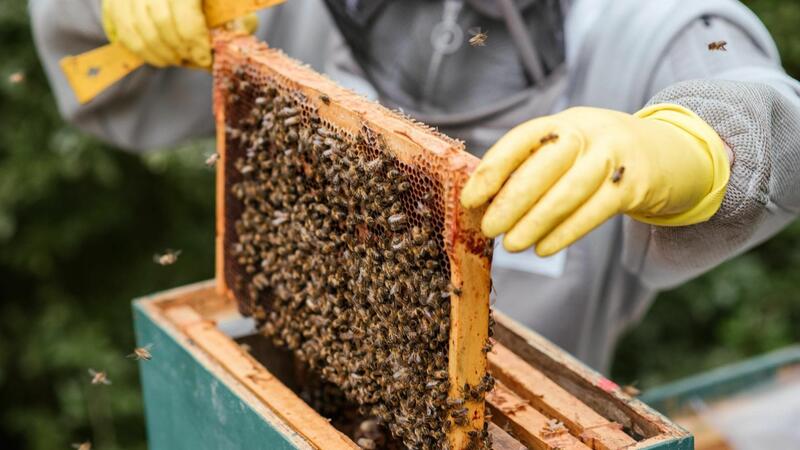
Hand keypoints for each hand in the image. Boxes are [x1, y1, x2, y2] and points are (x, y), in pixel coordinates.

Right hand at [101, 0, 258, 68]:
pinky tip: (161, 56)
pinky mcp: (115, 2)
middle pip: (161, 22)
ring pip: (140, 29)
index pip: (186, 13)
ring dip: (162, 54)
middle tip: (191, 59)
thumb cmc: (213, 3)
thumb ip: (237, 24)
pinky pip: (124, 33)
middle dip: (179, 49)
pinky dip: (144, 52)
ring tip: (178, 58)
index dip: (196, 41)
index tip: (205, 57)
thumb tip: (230, 48)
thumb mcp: (230, 7)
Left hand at [460, 105, 729, 256]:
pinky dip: (566, 231)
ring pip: (571, 190)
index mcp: (563, 122)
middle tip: (489, 228)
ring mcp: (615, 155)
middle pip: (547, 164)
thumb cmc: (596, 158)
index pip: (522, 140)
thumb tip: (484, 203)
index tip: (470, 199)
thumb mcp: (568, 149)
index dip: (493, 169)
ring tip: (511, 244)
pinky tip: (543, 248)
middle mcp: (589, 131)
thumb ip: (532, 168)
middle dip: (513, 199)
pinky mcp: (635, 183)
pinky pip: (596, 210)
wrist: (666, 154)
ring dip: (537, 220)